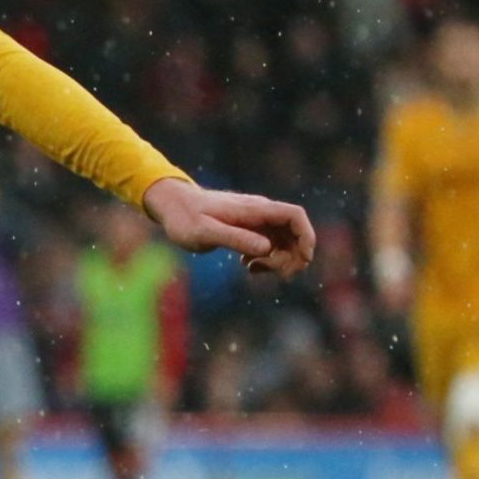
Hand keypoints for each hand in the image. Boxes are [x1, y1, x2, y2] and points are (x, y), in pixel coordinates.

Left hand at [142, 178, 314, 277]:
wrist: (171, 206)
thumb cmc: (184, 218)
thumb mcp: (205, 232)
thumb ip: (236, 239)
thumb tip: (267, 249)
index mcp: (254, 209)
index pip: (294, 215)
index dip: (306, 236)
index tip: (303, 259)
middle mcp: (259, 213)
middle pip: (294, 232)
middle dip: (292, 256)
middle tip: (273, 273)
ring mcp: (255, 221)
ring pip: (283, 241)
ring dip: (278, 260)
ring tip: (253, 269)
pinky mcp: (248, 229)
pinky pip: (269, 245)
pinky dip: (265, 259)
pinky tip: (247, 266)